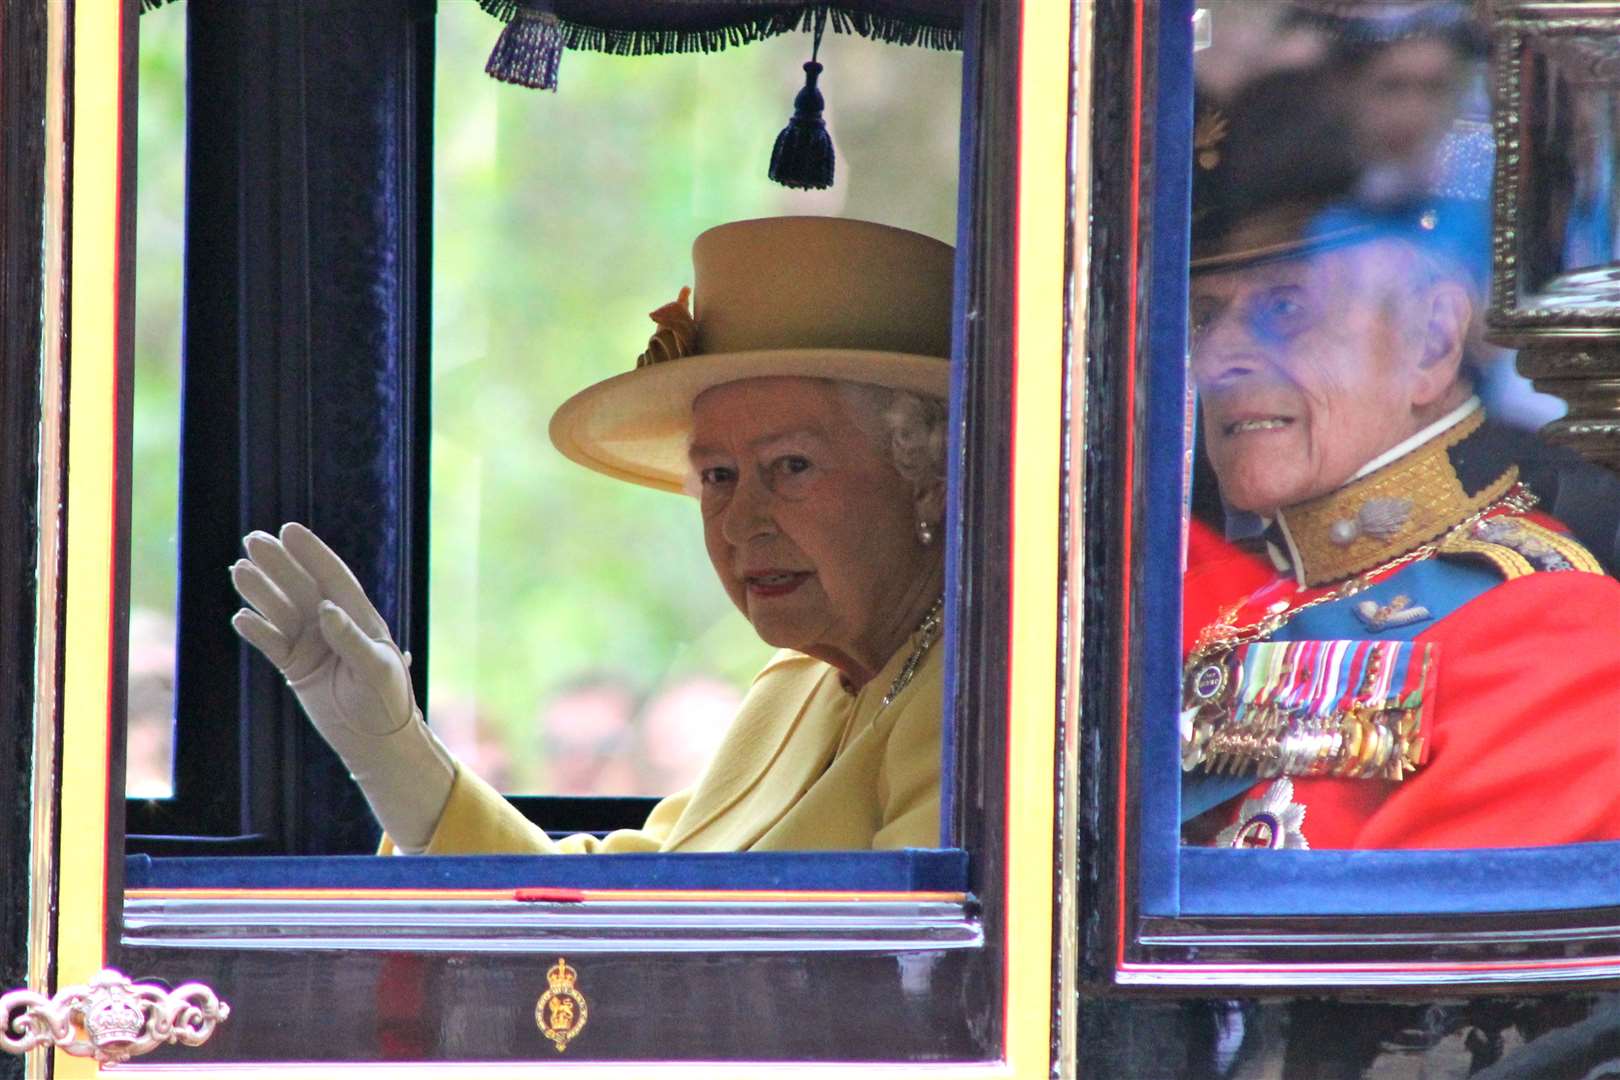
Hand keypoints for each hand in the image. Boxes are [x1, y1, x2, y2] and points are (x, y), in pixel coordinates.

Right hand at [231, 522, 413, 737]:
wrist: (376, 740)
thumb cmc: (388, 700)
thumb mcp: (375, 669)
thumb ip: (351, 639)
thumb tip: (325, 608)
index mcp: (360, 617)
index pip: (333, 577)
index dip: (312, 553)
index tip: (290, 530)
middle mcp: (333, 625)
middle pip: (301, 587)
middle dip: (279, 564)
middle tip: (253, 540)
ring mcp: (312, 644)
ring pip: (281, 610)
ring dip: (261, 591)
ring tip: (238, 570)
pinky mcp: (295, 666)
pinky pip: (272, 643)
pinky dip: (257, 631)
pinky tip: (241, 617)